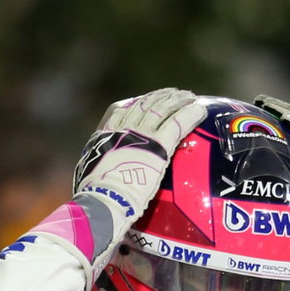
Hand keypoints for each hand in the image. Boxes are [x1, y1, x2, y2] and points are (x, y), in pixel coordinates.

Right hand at [73, 88, 207, 241]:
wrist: (105, 197)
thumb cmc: (94, 194)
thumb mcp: (89, 174)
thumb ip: (96, 169)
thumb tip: (91, 177)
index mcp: (107, 134)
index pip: (122, 111)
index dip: (137, 104)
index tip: (145, 100)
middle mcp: (125, 128)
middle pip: (145, 105)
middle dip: (161, 97)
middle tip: (174, 93)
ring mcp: (143, 134)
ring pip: (163, 109)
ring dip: (178, 100)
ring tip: (189, 95)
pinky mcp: (160, 144)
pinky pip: (178, 123)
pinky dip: (190, 114)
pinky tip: (201, 109)